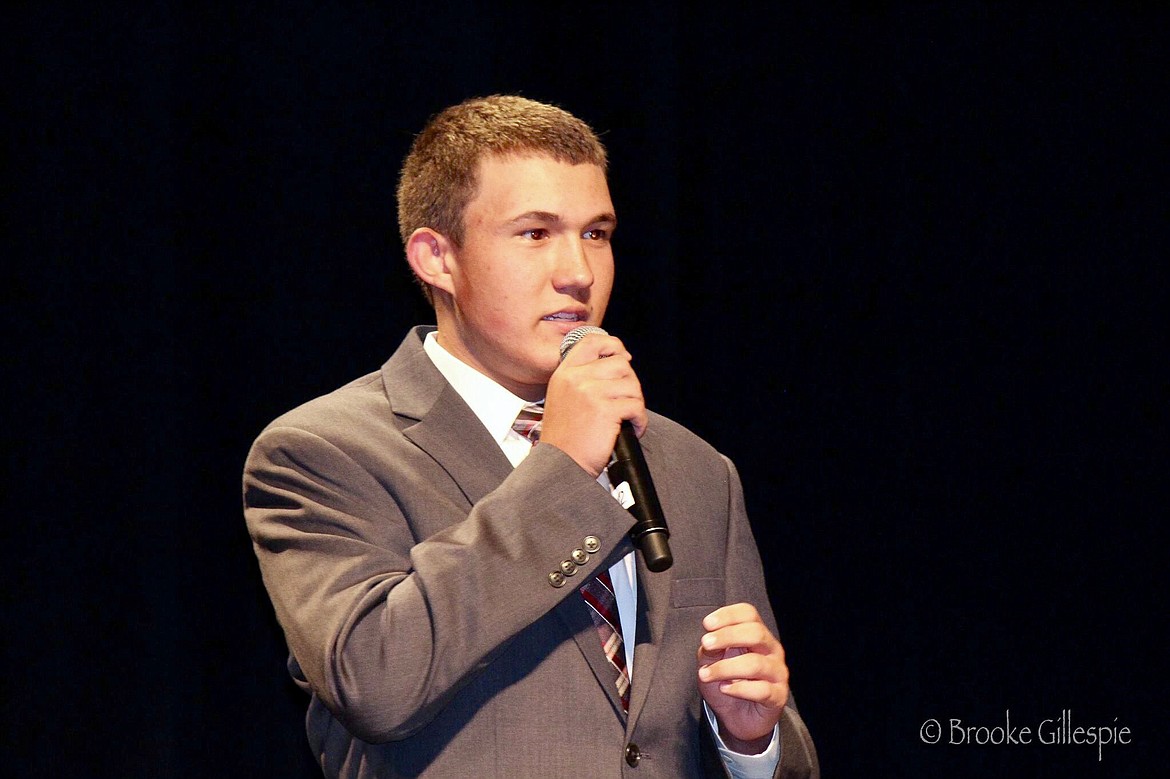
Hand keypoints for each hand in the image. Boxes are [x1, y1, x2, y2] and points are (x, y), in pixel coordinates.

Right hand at [540, 332, 646, 475]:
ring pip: (632, 385)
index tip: (624, 357)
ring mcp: (590, 392)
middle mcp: (576, 378)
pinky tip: (631, 430)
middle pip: (620, 363)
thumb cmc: (565, 438)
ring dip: (636, 404)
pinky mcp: (606, 410)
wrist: (560, 465)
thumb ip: (582, 378)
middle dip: (630, 383)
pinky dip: (639, 421)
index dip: (613, 345)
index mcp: (564, 373)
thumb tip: (620, 360)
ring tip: (627, 419)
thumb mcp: (563, 398)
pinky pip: (636, 406)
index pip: (592, 341)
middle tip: (626, 403)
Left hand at [697, 603, 789, 752]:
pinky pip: (761, 690)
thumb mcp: (711, 663)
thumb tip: (708, 640)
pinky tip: (724, 688)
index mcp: (757, 635)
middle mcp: (771, 650)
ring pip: (755, 663)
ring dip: (725, 668)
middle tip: (706, 644)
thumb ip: (710, 649)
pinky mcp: (778, 696)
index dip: (728, 615)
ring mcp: (778, 673)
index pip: (749, 614)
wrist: (737, 719)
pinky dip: (738, 688)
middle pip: (756, 633)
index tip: (707, 624)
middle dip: (727, 636)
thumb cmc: (726, 683)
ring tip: (705, 674)